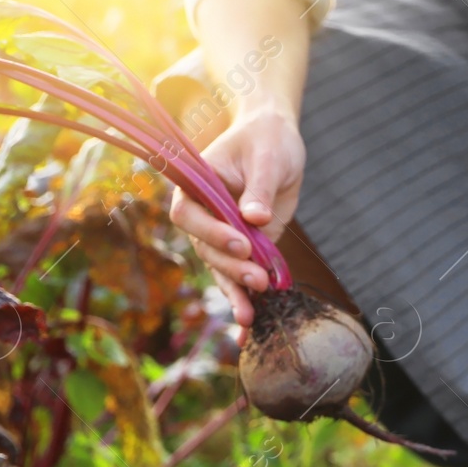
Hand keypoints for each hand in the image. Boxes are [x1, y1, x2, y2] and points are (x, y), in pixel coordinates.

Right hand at [168, 105, 305, 327]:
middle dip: (230, 268)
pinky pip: (240, 277)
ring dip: (236, 291)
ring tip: (252, 314)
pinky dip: (245, 300)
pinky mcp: (244, 249)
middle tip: (258, 279)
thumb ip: (260, 188)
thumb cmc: (268, 141)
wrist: (278, 144)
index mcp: (195, 185)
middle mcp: (203, 214)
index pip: (189, 215)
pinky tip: (249, 325)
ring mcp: (222, 234)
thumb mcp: (268, 157)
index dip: (212, 233)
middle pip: (205, 249)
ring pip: (220, 269)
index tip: (241, 244)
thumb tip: (255, 218)